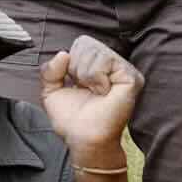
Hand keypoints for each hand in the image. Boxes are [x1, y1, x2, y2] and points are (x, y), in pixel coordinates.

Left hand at [41, 34, 144, 164]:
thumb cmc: (72, 119)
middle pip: (87, 44)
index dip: (71, 64)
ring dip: (86, 76)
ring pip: (95, 52)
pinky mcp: (131, 77)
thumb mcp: (51, 91)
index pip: (81, 43)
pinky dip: (97, 79)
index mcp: (97, 64)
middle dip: (77, 69)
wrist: (83, 138)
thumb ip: (49, 70)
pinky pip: (106, 61)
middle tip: (86, 89)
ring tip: (96, 92)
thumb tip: (63, 54)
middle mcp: (112, 64)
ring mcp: (124, 69)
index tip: (76, 85)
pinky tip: (104, 92)